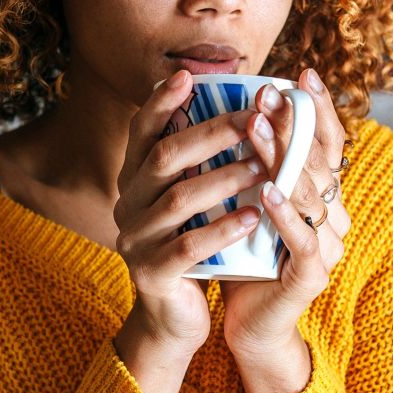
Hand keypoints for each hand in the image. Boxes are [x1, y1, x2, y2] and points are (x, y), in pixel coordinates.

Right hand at [115, 69, 266, 353]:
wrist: (175, 316)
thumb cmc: (193, 244)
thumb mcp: (192, 198)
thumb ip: (200, 161)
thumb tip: (239, 106)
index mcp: (135, 179)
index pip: (142, 131)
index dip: (161, 102)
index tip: (188, 76)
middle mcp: (128, 203)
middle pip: (164, 158)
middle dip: (210, 134)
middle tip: (254, 118)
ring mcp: (135, 239)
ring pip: (178, 200)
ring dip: (224, 179)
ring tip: (264, 167)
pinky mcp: (151, 274)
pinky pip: (187, 247)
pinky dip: (222, 230)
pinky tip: (253, 218)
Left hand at [220, 68, 352, 356]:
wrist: (249, 323)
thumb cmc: (243, 257)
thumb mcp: (245, 202)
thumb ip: (248, 164)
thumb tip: (224, 111)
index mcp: (321, 195)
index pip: (327, 143)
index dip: (318, 109)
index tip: (302, 73)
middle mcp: (333, 215)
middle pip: (318, 160)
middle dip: (293, 123)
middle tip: (269, 93)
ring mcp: (327, 244)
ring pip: (310, 193)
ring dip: (283, 158)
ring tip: (259, 127)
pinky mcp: (313, 275)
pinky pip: (302, 238)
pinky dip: (285, 213)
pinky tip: (266, 191)